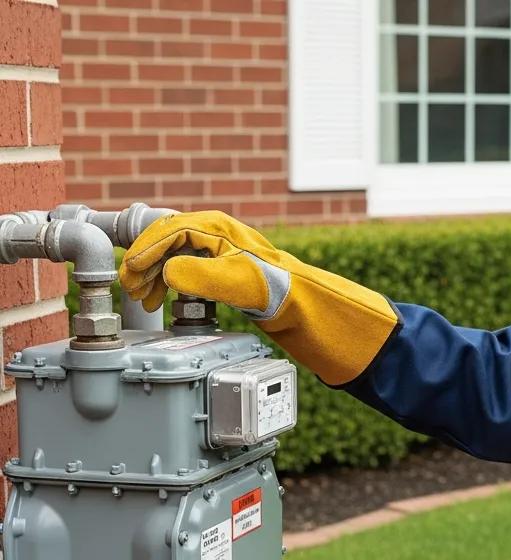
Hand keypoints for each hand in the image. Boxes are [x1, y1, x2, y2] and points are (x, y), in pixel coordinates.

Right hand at [119, 211, 399, 384]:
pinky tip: (163, 299)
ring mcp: (216, 247)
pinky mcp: (221, 265)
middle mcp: (213, 231)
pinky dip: (169, 281)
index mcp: (214, 226)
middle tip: (130, 290)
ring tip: (144, 300)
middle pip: (164, 241)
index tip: (129, 274)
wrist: (303, 304)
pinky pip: (184, 266)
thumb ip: (200, 276)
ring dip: (153, 276)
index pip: (166, 231)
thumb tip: (166, 274)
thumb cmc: (275, 289)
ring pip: (172, 255)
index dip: (143, 252)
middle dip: (143, 265)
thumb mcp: (237, 282)